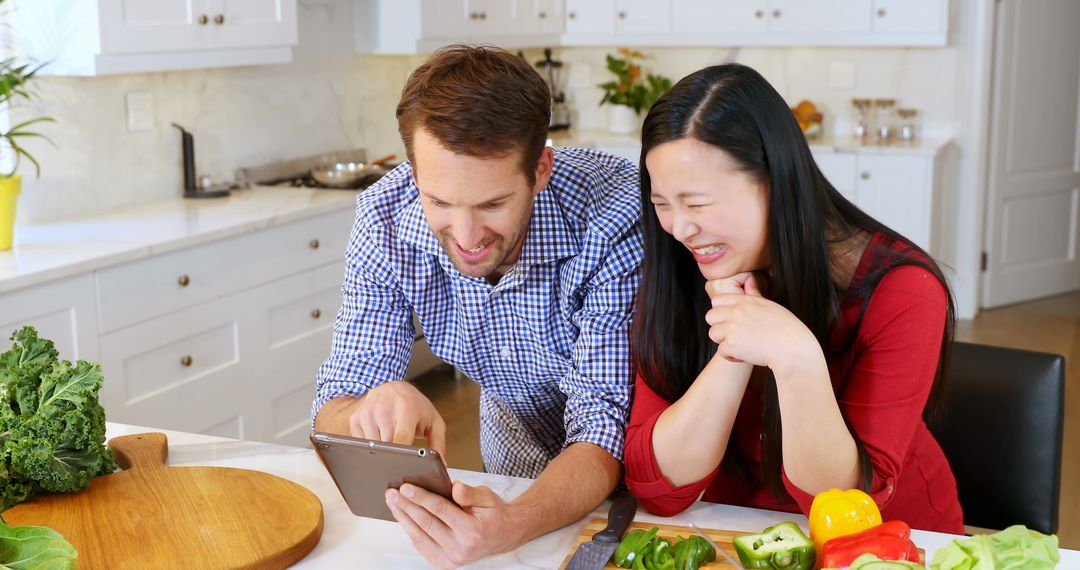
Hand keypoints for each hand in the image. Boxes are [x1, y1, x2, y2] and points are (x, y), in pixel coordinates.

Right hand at [346, 381, 446, 455]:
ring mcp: (368, 413)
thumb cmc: (414, 405)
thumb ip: (438, 443)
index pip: (401, 439)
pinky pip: (362, 443)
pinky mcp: (356, 418)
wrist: (392, 388)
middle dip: (395, 454)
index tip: (406, 466)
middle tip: (403, 449)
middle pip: (386, 447)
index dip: (403, 457)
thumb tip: (440, 464)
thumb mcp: (433, 421)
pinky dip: (371, 444)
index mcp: (406, 408)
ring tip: (391, 436)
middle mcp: (384, 409)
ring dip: (383, 449)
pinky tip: (379, 433)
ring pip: (373, 448)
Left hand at [386, 481, 521, 568]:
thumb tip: (454, 487)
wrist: (502, 536)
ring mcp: (451, 559)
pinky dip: (410, 531)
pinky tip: (404, 517)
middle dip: (406, 506)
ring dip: (403, 518)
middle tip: (392, 493)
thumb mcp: (487, 497)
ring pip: (419, 536)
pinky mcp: (444, 563)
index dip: (420, 498)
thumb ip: (470, 493)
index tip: (405, 488)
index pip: (440, 510)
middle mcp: (460, 548)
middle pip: (426, 523)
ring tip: (393, 503)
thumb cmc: (493, 514)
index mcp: (472, 530)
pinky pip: (422, 546)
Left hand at [705, 273, 819, 371]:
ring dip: (724, 342)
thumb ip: (754, 294)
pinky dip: (731, 356)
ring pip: (713, 334)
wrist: (793, 349)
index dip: (721, 312)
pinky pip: (721, 351)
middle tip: (733, 334)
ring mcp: (732, 328)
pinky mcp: (732, 345)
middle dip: (719, 326)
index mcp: (745, 301)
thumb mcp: (770, 305)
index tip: (731, 320)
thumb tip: (749, 280)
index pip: (717, 300)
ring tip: (740, 345)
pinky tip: (744, 356)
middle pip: (710, 316)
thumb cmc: (786, 328)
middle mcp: (736, 312)